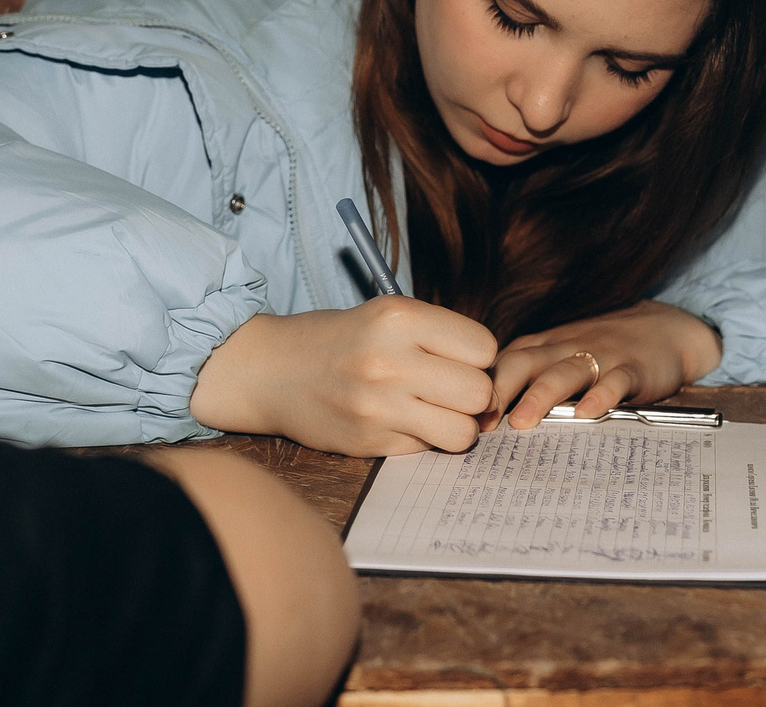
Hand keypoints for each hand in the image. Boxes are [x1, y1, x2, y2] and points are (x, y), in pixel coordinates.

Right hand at [189, 298, 497, 456]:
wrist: (271, 370)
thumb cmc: (339, 339)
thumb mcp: (387, 315)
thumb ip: (440, 338)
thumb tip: (495, 377)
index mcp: (399, 318)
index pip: (484, 347)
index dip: (479, 356)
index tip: (460, 358)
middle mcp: (390, 361)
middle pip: (479, 392)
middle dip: (473, 394)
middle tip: (450, 388)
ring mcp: (378, 407)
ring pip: (462, 432)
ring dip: (455, 425)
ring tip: (433, 410)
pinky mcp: (369, 442)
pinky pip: (427, 450)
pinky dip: (422, 439)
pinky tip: (399, 421)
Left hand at [488, 301, 722, 429]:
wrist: (665, 329)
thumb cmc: (601, 351)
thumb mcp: (561, 357)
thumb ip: (529, 379)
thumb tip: (487, 423)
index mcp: (543, 347)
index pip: (504, 362)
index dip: (481, 387)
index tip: (460, 415)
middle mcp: (565, 348)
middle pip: (525, 362)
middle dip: (500, 389)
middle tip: (481, 422)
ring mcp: (599, 356)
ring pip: (565, 372)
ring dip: (541, 395)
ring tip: (522, 422)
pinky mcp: (633, 368)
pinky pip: (614, 381)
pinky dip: (601, 396)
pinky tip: (588, 415)